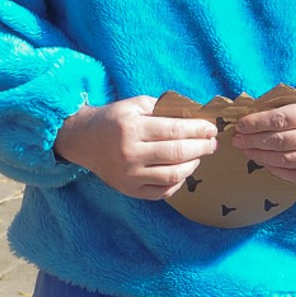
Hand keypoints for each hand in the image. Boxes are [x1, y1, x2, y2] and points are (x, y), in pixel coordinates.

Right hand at [53, 96, 217, 199]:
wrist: (83, 141)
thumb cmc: (112, 120)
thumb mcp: (133, 105)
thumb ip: (162, 108)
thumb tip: (193, 115)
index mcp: (131, 129)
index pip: (174, 130)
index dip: (197, 129)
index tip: (211, 128)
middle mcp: (130, 154)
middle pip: (177, 153)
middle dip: (201, 147)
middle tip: (212, 143)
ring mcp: (130, 176)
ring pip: (173, 175)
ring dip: (193, 165)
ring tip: (199, 156)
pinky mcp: (130, 190)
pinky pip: (163, 191)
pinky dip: (179, 182)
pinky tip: (183, 170)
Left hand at [232, 87, 295, 184]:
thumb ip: (284, 100)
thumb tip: (252, 109)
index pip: (281, 119)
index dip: (256, 123)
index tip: (240, 125)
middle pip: (281, 142)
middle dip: (254, 141)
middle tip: (237, 139)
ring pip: (287, 161)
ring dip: (261, 157)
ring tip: (246, 150)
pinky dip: (278, 171)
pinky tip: (265, 163)